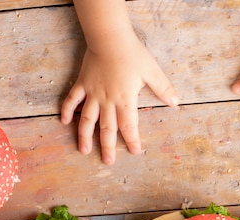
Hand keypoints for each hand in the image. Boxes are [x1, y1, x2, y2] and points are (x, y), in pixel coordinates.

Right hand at [61, 34, 177, 164]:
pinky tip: (63, 123)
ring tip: (84, 150)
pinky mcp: (82, 84)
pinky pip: (72, 100)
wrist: (109, 37)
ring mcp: (92, 93)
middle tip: (108, 161)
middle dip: (108, 146)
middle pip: (107, 128)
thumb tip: (176, 103)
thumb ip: (163, 88)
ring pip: (87, 120)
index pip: (129, 126)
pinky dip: (67, 111)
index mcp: (125, 99)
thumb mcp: (152, 71)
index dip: (132, 140)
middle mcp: (107, 101)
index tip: (134, 152)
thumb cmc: (132, 54)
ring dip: (85, 136)